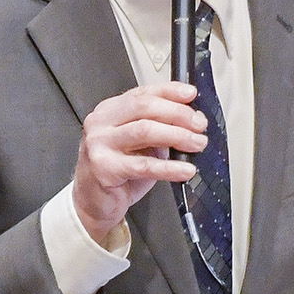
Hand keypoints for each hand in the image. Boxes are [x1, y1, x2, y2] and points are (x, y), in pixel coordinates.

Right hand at [71, 83, 206, 243]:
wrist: (94, 202)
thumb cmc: (118, 171)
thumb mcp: (140, 144)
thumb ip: (161, 127)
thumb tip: (194, 119)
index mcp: (110, 110)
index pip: (143, 93)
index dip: (170, 91)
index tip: (191, 94)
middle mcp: (101, 123)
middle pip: (144, 107)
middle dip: (177, 114)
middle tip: (199, 125)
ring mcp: (99, 144)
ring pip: (144, 130)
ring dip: (177, 136)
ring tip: (197, 144)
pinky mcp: (104, 168)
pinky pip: (144, 165)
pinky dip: (169, 167)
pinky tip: (185, 169)